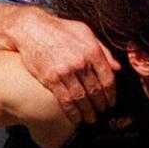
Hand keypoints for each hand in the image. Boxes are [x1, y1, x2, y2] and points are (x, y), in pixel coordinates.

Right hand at [13, 9, 120, 123]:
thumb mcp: (85, 32)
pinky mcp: (51, 80)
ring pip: (81, 99)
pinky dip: (72, 113)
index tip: (111, 102)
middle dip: (100, 105)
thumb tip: (117, 67)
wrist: (31, 28)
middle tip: (102, 112)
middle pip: (96, 91)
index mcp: (92, 51)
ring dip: (88, 112)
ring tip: (91, 118)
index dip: (111, 94)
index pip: (108, 79)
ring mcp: (65, 72)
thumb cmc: (59, 29)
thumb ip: (103, 50)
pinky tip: (76, 118)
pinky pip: (65, 101)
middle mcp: (80, 62)